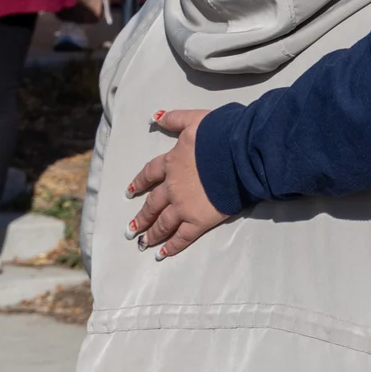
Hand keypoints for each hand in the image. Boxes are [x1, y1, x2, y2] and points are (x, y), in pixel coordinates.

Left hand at [127, 109, 232, 256]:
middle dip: (142, 216)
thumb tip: (155, 117)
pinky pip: (182, 236)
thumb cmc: (221, 134)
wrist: (240, 153)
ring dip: (152, 233)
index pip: (150, 173)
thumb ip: (175, 119)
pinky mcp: (199, 220)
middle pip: (153, 203)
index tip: (130, 191)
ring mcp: (184, 205)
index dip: (140, 182)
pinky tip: (161, 254)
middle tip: (132, 228)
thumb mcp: (196, 120)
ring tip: (142, 242)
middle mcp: (173, 186)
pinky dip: (171, 246)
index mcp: (172, 161)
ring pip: (163, 222)